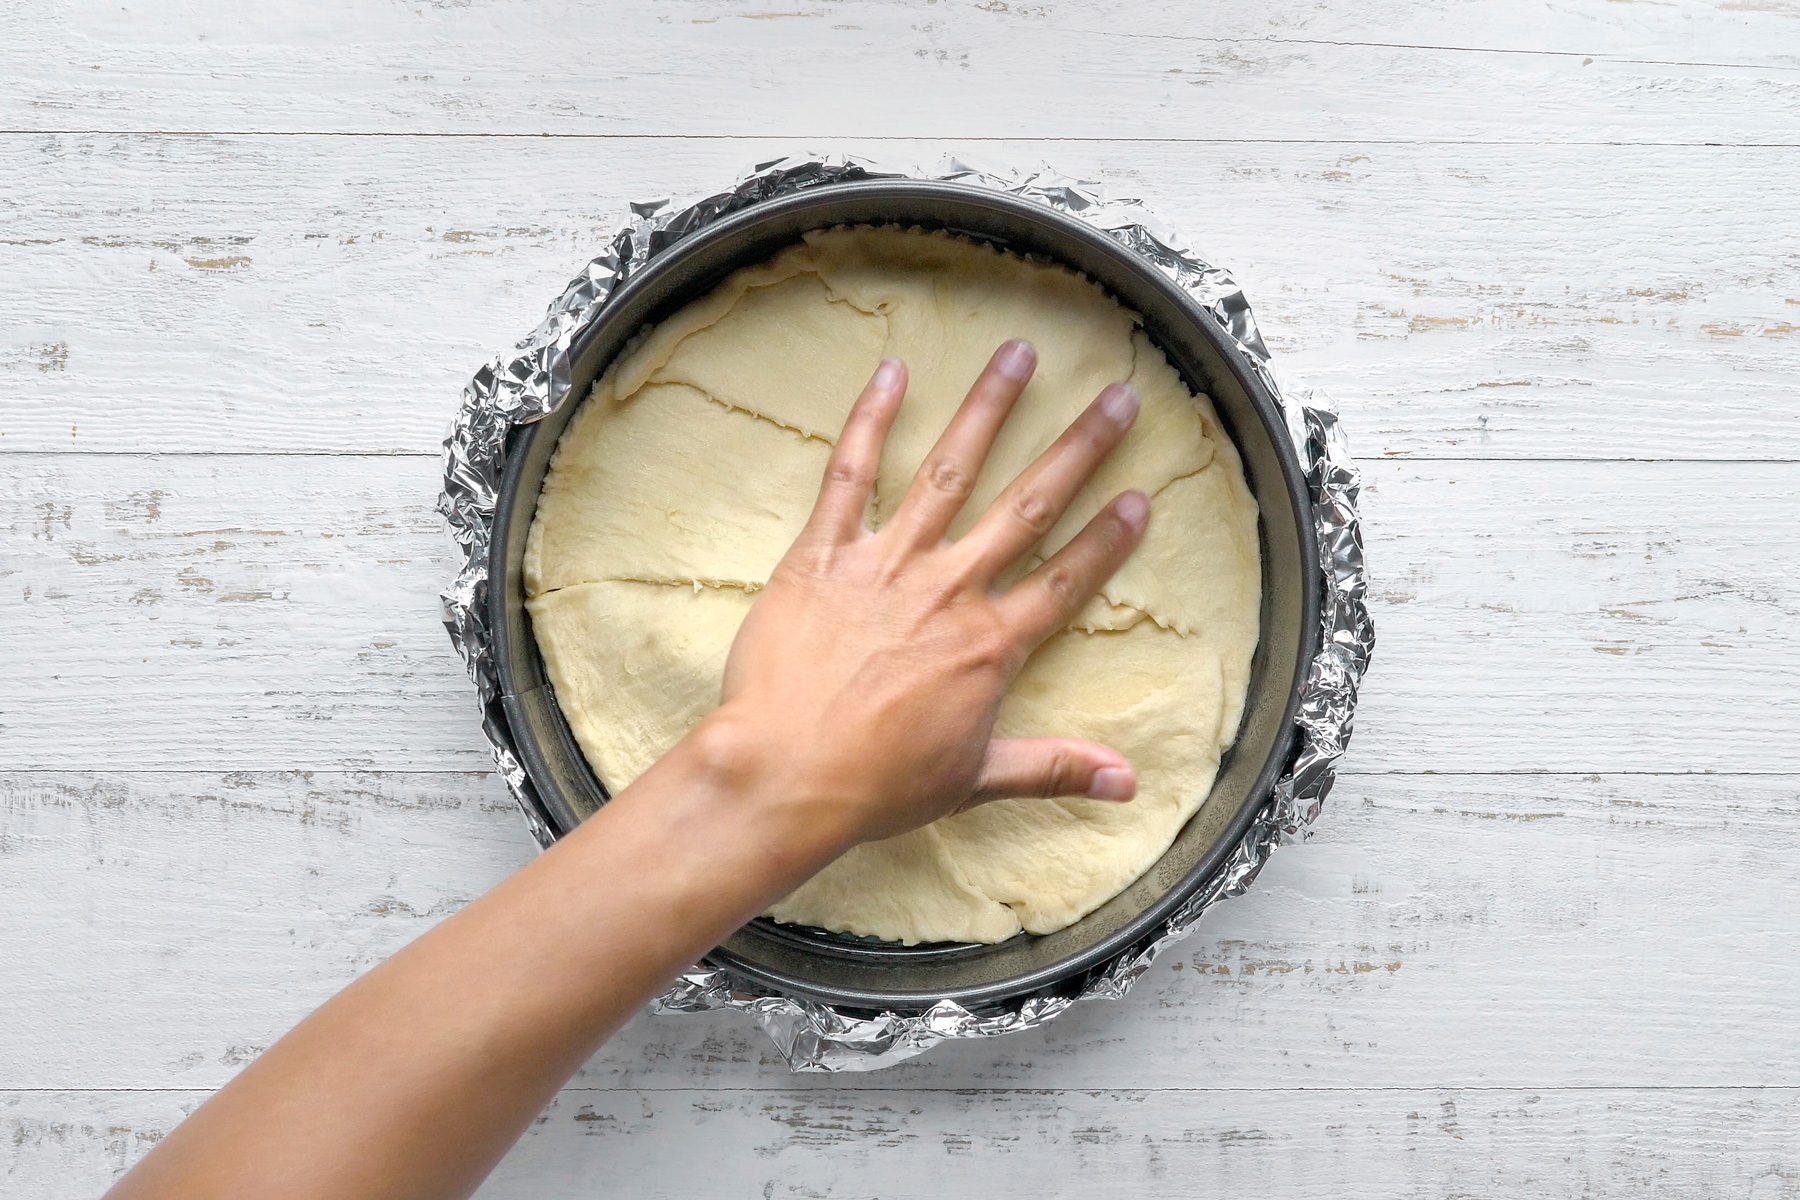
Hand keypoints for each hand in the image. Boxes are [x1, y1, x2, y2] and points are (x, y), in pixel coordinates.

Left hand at [700, 339, 1150, 849]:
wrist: (784, 773)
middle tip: (1117, 398)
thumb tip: (1129, 786)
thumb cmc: (875, 785)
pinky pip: (850, 474)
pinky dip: (870, 421)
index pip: (1065, 580)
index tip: (1140, 496)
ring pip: (950, 470)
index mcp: (990, 646)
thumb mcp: (975, 780)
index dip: (1106, 540)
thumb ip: (1054, 768)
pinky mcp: (824, 553)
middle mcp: (949, 590)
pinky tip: (892, 372)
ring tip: (1019, 354)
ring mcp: (887, 563)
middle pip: (1027, 508)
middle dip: (1077, 449)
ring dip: (988, 409)